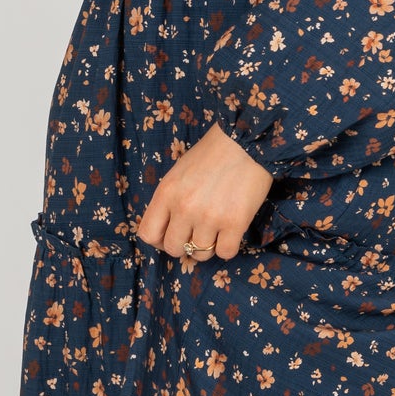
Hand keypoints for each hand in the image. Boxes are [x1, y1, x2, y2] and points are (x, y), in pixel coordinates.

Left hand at [136, 124, 273, 261]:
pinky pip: (225, 253)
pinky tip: (231, 232)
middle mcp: (184, 208)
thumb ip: (170, 200)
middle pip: (174, 248)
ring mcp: (209, 218)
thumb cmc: (211, 154)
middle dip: (184, 245)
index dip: (159, 240)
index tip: (172, 235)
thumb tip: (169, 229)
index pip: (148, 234)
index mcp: (166, 193)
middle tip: (196, 233)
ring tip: (216, 231)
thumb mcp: (178, 173)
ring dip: (207, 246)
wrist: (246, 141)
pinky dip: (227, 247)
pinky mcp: (235, 223)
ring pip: (200, 254)